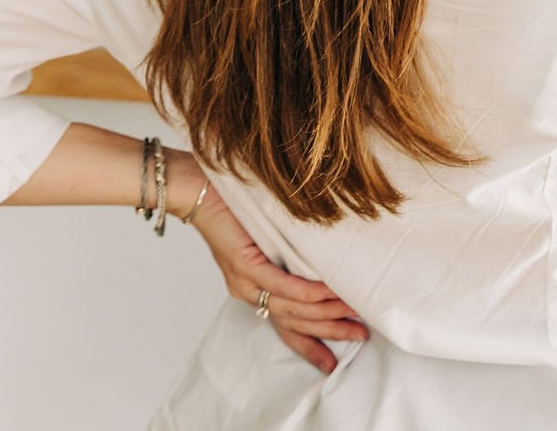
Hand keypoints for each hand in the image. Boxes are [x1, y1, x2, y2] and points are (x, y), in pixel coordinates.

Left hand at [174, 157, 369, 374]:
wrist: (195, 192)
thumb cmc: (232, 209)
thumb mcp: (265, 238)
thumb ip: (287, 256)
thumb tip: (326, 262)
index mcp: (253, 290)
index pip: (285, 327)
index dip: (311, 346)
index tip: (335, 363)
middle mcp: (247, 292)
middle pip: (294, 322)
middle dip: (329, 332)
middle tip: (361, 335)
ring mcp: (245, 281)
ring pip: (291, 307)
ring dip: (326, 312)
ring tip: (354, 311)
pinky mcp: (245, 264)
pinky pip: (280, 284)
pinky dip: (306, 291)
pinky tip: (327, 292)